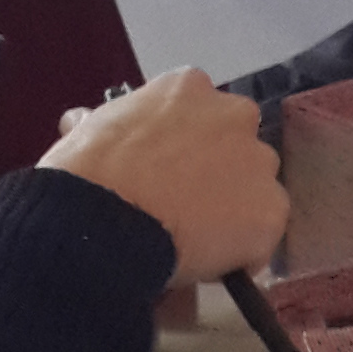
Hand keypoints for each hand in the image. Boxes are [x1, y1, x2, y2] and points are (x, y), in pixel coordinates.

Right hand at [41, 68, 286, 280]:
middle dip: (217, 173)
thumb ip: (102, 124)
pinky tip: (210, 264)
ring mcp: (259, 163)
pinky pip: (260, 237)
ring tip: (196, 239)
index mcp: (189, 87)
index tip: (167, 171)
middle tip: (184, 205)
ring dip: (233, 210)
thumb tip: (81, 123)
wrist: (101, 220)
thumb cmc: (85, 173)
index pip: (199, 114)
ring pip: (254, 191)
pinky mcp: (271, 211)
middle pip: (236, 147)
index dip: (184, 147)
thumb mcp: (85, 132)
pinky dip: (242, 253)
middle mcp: (235, 114)